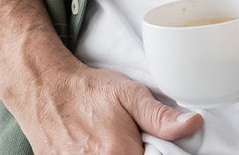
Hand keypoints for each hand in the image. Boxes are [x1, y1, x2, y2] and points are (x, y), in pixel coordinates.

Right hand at [1, 51, 201, 154]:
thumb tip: (193, 125)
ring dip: (118, 153)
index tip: (151, 143)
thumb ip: (162, 117)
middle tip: (129, 137)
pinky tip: (94, 144)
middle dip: (137, 152)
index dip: (156, 153)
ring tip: (109, 140)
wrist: (44, 90)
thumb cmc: (88, 91)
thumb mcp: (131, 95)